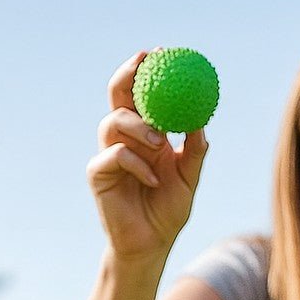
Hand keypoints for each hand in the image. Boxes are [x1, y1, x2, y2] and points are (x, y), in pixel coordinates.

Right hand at [87, 51, 208, 260]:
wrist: (151, 245)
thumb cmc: (167, 212)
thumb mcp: (189, 178)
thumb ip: (194, 150)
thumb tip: (201, 121)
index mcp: (145, 133)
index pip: (140, 94)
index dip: (145, 71)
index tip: (161, 54)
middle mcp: (123, 139)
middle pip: (117, 96)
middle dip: (128, 75)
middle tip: (145, 65)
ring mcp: (108, 155)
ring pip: (113, 122)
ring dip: (138, 126)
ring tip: (160, 143)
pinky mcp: (99, 174)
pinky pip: (114, 156)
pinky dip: (136, 163)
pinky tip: (153, 179)